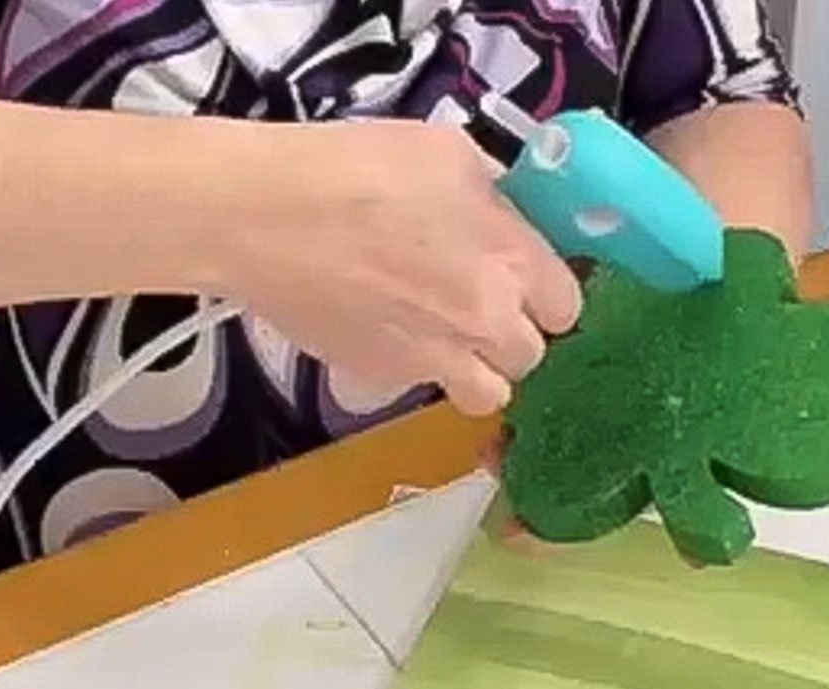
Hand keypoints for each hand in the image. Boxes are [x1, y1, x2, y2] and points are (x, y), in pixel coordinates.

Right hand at [214, 119, 582, 414]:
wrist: (261, 217)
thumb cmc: (355, 168)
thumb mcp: (446, 153)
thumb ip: (494, 197)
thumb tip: (506, 216)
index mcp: (511, 261)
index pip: (567, 306)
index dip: (547, 293)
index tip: (524, 278)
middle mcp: (485, 322)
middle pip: (531, 355)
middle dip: (512, 333)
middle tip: (478, 302)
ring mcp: (438, 361)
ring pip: (489, 394)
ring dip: (478, 370)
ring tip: (447, 337)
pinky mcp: (388, 381)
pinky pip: (426, 389)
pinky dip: (420, 370)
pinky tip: (389, 331)